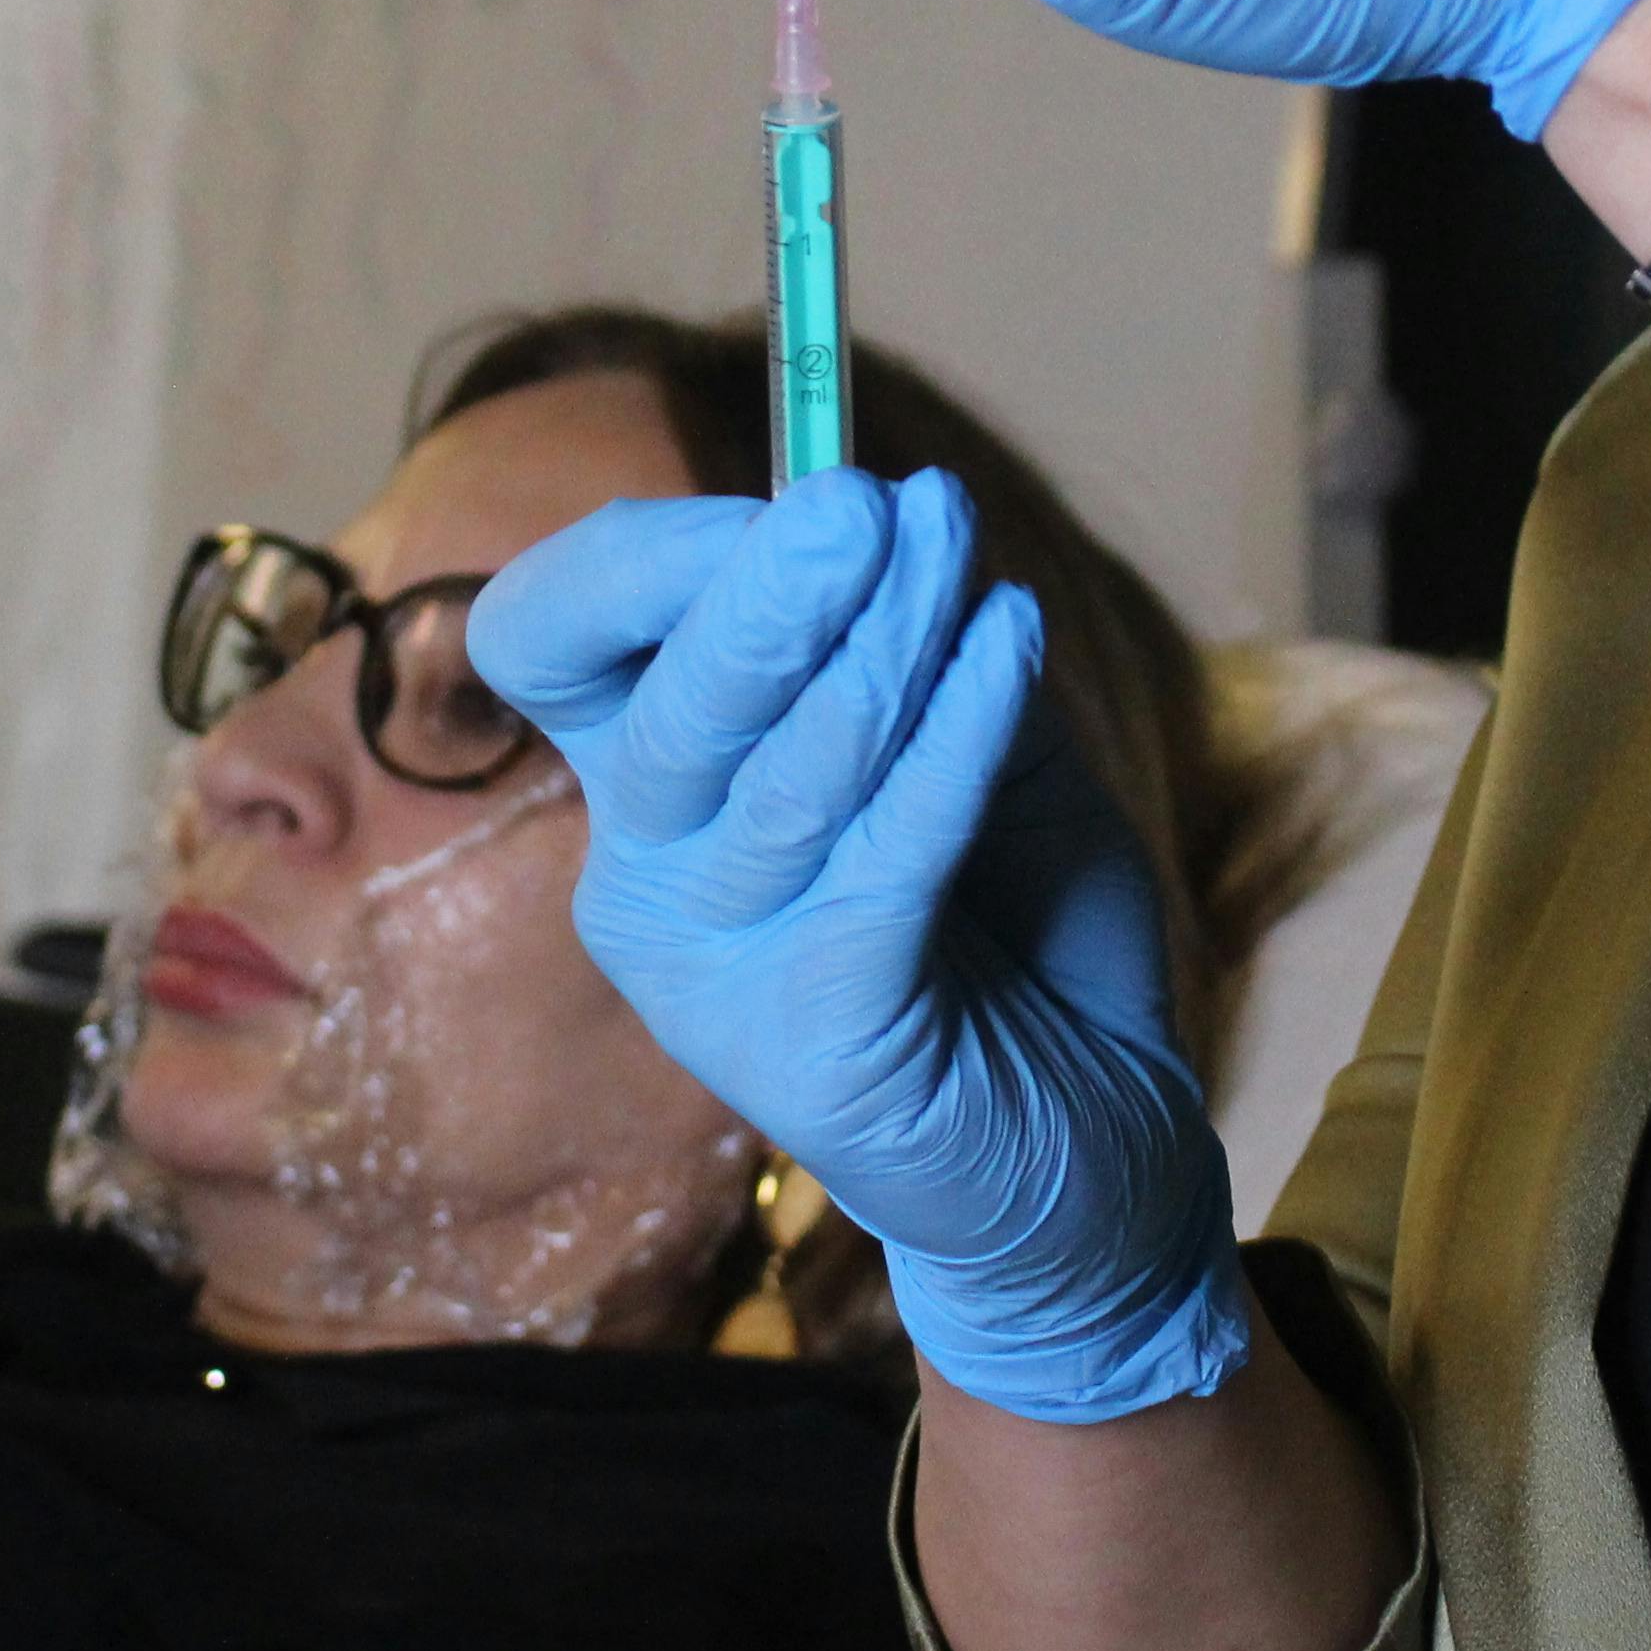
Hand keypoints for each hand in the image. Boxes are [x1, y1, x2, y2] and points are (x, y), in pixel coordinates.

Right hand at [471, 469, 1247, 1420]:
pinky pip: (879, 860)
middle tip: (868, 504)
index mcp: (653, 788)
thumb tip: (887, 506)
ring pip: (779, 777)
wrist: (1098, 1157)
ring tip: (965, 558)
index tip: (795, 493)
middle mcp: (647, 878)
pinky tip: (1011, 648)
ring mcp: (711, 973)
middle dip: (765, 589)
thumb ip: (915, 643)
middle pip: (661, 706)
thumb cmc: (1024, 936)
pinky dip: (953, 740)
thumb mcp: (975, 742)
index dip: (648, 556)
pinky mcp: (804, 1046)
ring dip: (885, 647)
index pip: (552, 641)